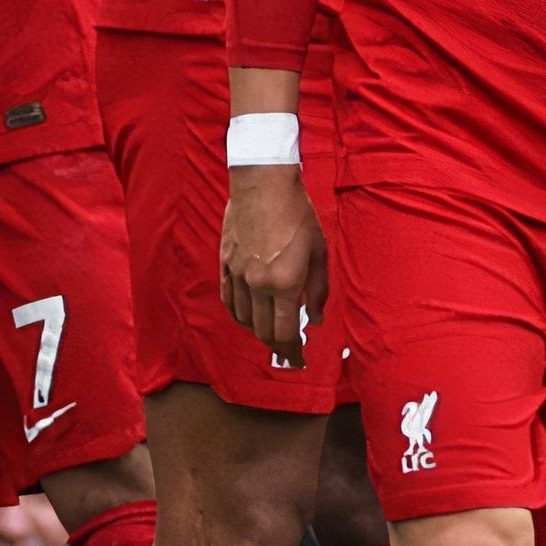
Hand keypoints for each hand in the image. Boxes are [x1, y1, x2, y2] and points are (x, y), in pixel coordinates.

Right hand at [220, 163, 326, 366]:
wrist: (264, 185)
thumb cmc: (297, 215)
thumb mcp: (319, 251)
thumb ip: (318, 289)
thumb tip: (315, 318)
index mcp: (285, 283)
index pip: (285, 332)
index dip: (292, 352)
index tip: (298, 360)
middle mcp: (259, 284)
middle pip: (263, 330)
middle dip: (277, 346)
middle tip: (287, 352)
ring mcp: (239, 275)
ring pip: (244, 319)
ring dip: (258, 332)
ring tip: (270, 334)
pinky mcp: (226, 264)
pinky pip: (229, 299)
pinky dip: (238, 315)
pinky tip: (247, 317)